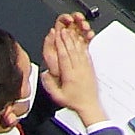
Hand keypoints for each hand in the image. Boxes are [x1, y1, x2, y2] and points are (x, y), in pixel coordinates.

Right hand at [37, 4, 108, 123]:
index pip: (64, 56)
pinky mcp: (90, 69)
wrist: (89, 106)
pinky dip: (82, 46)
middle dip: (66, 38)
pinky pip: (86, 55)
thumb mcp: (58, 96)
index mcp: (70, 75)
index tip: (57, 36)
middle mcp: (78, 69)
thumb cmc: (74, 102)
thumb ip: (50, 85)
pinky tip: (80, 41)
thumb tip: (44, 74)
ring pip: (79, 51)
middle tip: (62, 29)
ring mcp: (85, 68)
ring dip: (74, 40)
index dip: (60, 44)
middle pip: (72, 50)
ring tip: (70, 32)